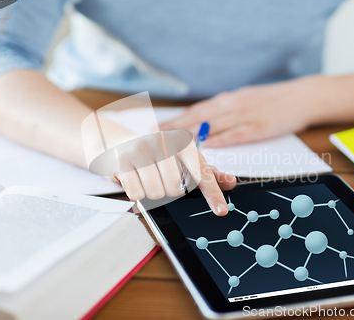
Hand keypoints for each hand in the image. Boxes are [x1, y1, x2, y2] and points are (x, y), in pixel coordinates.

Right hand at [113, 130, 235, 214]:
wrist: (126, 144)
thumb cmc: (163, 155)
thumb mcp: (187, 160)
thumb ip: (208, 174)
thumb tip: (230, 182)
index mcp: (184, 143)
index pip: (202, 175)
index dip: (213, 195)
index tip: (221, 211)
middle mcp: (164, 143)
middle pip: (176, 189)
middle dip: (171, 191)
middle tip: (164, 179)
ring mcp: (142, 150)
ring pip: (156, 193)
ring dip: (154, 193)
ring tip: (150, 177)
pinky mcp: (123, 160)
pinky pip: (136, 193)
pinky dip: (138, 192)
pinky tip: (137, 178)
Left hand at [159, 76, 328, 146]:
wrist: (303, 96)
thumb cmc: (273, 100)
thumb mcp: (246, 98)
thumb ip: (225, 109)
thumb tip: (205, 119)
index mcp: (229, 99)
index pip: (196, 110)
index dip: (176, 120)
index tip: (157, 127)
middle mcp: (233, 105)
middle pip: (199, 118)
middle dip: (175, 128)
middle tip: (154, 137)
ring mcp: (246, 116)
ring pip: (213, 127)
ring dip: (191, 136)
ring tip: (172, 145)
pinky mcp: (259, 128)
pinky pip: (236, 135)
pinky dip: (219, 141)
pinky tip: (207, 147)